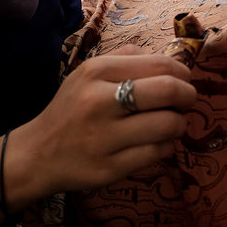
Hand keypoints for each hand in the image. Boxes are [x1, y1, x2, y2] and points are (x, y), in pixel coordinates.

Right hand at [8, 47, 195, 204]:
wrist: (38, 154)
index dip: (182, 72)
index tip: (183, 79)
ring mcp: (103, 138)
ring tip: (173, 123)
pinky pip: (157, 153)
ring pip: (167, 125)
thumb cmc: (72, 109)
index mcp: (96, 72)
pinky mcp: (109, 168)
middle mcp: (99, 102)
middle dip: (188, 95)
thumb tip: (170, 59)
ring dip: (180, 123)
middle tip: (187, 100)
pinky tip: (158, 142)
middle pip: (168, 91)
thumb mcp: (88, 73)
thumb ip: (127, 58)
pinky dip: (167, 146)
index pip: (159, 64)